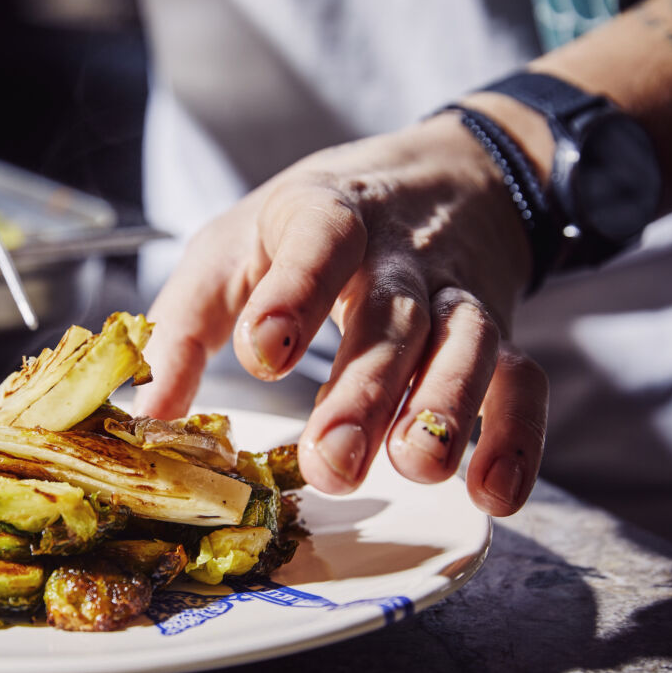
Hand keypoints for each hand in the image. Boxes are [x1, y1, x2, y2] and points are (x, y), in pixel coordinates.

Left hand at [133, 111, 549, 515]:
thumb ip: (186, 323)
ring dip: (444, 411)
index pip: (320, 239)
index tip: (261, 351)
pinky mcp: (499, 331)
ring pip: (466, 345)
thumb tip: (148, 412)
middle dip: (365, 392)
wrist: (440, 178)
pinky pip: (523, 382)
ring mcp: (457, 295)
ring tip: (415, 469)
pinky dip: (517, 438)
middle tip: (331, 463)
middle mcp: (401, 256)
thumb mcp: (235, 248)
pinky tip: (493, 494)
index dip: (294, 293)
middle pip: (392, 318)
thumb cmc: (312, 226)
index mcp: (327, 215)